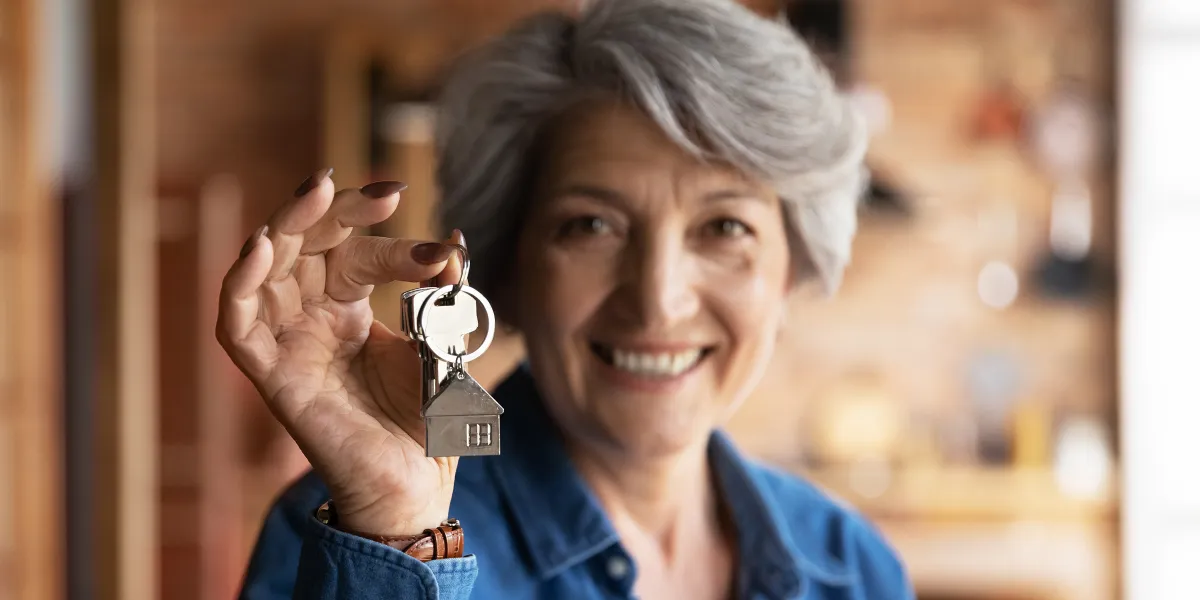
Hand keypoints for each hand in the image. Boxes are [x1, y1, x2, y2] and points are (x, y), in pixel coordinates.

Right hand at [216, 169, 465, 534]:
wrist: (416, 484)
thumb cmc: (426, 422)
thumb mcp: (442, 347)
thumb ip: (444, 297)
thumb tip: (455, 242)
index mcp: (348, 308)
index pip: (354, 252)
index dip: (388, 237)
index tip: (439, 246)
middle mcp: (312, 319)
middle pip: (303, 245)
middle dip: (331, 209)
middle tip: (378, 192)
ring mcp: (289, 345)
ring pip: (263, 271)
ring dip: (283, 226)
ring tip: (314, 192)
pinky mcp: (272, 378)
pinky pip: (237, 328)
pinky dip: (239, 286)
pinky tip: (260, 249)